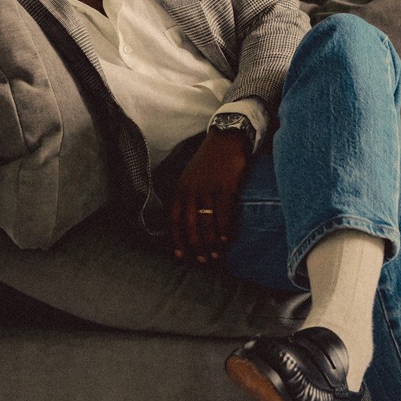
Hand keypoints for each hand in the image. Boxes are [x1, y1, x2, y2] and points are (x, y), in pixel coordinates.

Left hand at [170, 129, 249, 263]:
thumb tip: (188, 221)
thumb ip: (187, 196)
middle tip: (202, 260)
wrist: (226, 139)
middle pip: (190, 225)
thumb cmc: (209, 161)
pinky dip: (224, 230)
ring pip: (207, 223)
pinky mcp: (225, 187)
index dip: (177, 239)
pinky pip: (224, 214)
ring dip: (211, 242)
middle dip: (195, 246)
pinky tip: (226, 240)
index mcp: (181, 188)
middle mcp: (191, 190)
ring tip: (216, 254)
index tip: (181, 255)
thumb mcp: (190, 176)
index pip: (174, 219)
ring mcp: (208, 189)